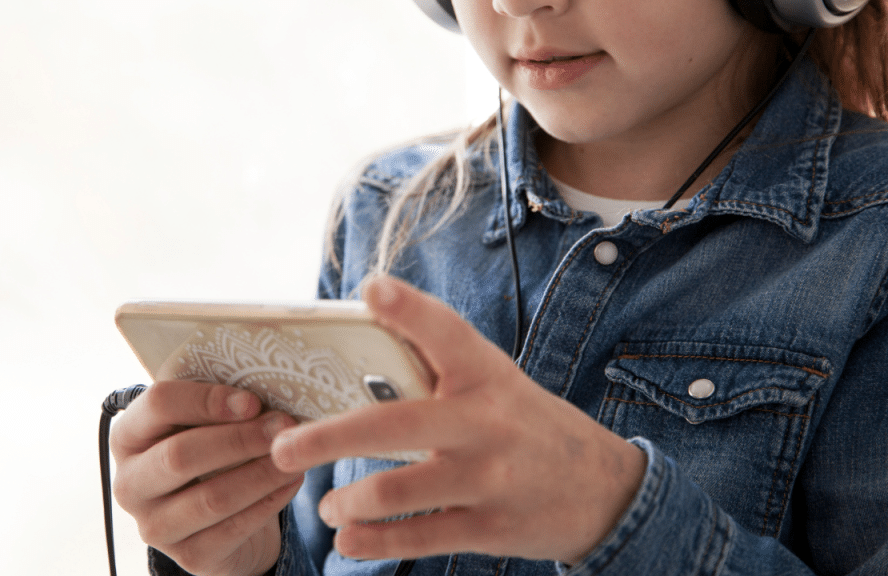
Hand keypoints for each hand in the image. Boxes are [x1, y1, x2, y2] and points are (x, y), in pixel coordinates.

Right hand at [111, 380, 301, 575]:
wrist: (214, 516)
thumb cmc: (211, 451)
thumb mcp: (206, 422)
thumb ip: (222, 404)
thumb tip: (269, 389)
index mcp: (129, 436)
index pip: (158, 403)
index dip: (207, 400)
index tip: (252, 401)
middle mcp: (130, 483)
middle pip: (181, 455)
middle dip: (240, 438)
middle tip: (284, 426)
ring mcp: (154, 526)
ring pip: (212, 497)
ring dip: (262, 472)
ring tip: (295, 455)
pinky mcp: (188, 556)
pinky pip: (234, 528)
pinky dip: (269, 501)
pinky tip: (292, 481)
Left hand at [270, 275, 645, 564]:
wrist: (605, 488)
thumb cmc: (527, 425)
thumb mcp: (496, 384)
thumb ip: (440, 368)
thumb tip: (359, 345)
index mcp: (487, 375)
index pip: (447, 333)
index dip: (410, 309)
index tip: (370, 288)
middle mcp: (488, 422)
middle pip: (395, 426)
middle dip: (328, 437)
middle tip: (282, 447)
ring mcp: (491, 478)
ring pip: (400, 490)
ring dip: (350, 501)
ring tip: (327, 506)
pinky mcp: (491, 527)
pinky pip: (421, 537)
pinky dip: (375, 541)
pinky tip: (349, 539)